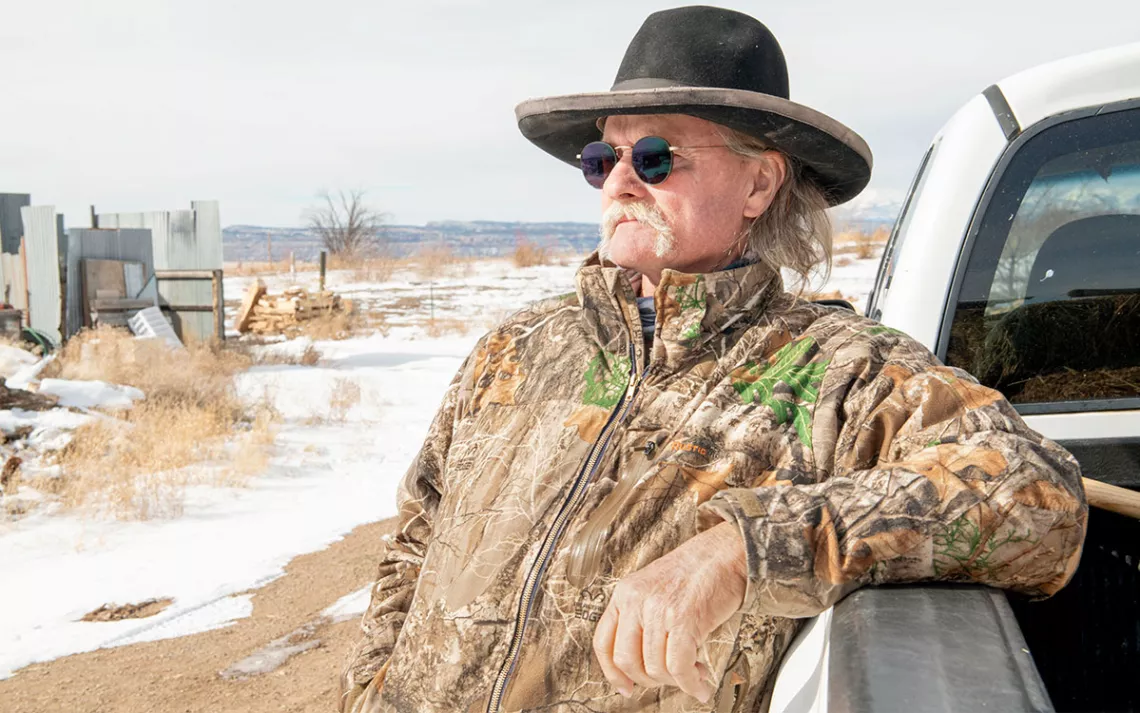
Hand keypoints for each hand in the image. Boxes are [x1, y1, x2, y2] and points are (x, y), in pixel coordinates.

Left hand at [592, 522, 747, 702]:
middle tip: (668, 679)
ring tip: (693, 675)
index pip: (603, 642)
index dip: (612, 673)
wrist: (725, 552)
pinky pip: (680, 667)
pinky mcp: (684, 619)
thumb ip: (642, 618)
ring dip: (676, 681)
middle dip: (649, 680)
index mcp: (625, 593)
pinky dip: (691, 684)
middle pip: (627, 661)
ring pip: (656, 668)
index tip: (625, 687)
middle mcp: (637, 600)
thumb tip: (643, 664)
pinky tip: (700, 684)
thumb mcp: (654, 588)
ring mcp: (659, 609)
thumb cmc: (696, 572)